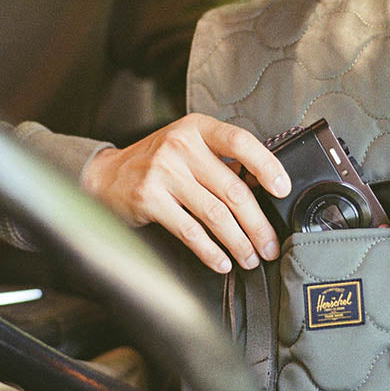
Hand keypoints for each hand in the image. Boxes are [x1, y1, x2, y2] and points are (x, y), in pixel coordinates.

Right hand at [80, 113, 291, 273]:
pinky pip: (190, 232)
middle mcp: (181, 146)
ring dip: (239, 243)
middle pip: (233, 190)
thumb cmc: (156, 163)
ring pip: (216, 215)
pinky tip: (221, 262)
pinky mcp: (150, 199)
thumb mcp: (187, 147)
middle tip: (270, 245)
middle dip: (258, 224)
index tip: (283, 190)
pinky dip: (210, 252)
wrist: (107, 176)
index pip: (240, 142)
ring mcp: (164, 173)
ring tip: (250, 258)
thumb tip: (263, 191)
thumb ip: (220, 161)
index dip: (267, 166)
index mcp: (197, 128)